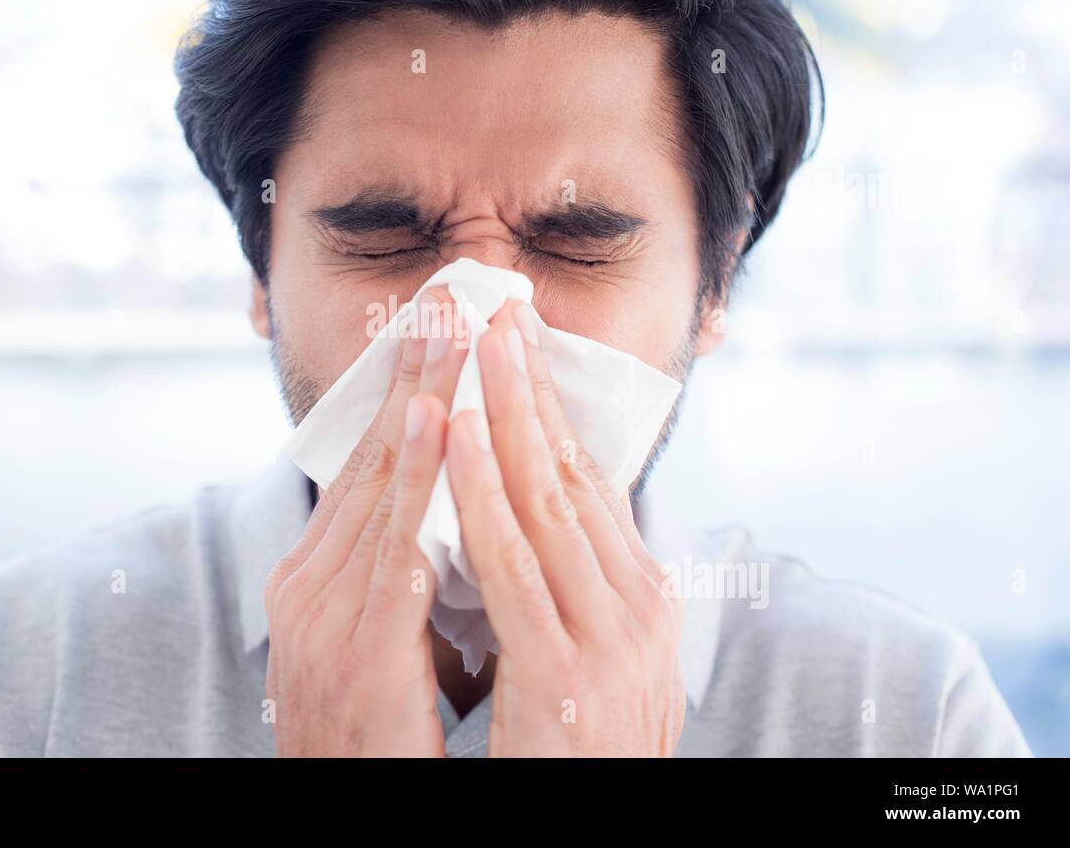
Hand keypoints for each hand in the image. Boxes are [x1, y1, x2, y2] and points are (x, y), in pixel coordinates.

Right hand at [263, 289, 468, 755]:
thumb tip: (449, 516)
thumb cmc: (377, 739)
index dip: (405, 392)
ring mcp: (324, 614)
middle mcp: (310, 584)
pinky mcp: (354, 651)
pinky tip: (430, 418)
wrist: (349, 813)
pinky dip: (410, 477)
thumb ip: (403, 574)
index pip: (369, 466)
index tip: (438, 329)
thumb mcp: (383, 639)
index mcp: (319, 579)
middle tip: (445, 294)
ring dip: (415, 396)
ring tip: (444, 324)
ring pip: (379, 485)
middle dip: (411, 371)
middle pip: (369, 457)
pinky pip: (392, 549)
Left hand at [445, 301, 684, 756]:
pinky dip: (483, 489)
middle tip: (501, 305)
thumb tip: (525, 522)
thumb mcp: (584, 654)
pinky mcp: (568, 673)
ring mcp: (611, 637)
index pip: (589, 481)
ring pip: (547, 498)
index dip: (550, 406)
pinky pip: (515, 563)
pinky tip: (458, 430)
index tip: (519, 343)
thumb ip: (564, 588)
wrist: (592, 820)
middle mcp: (639, 606)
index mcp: (641, 597)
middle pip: (574, 470)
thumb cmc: (578, 752)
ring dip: (509, 409)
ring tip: (479, 337)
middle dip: (533, 383)